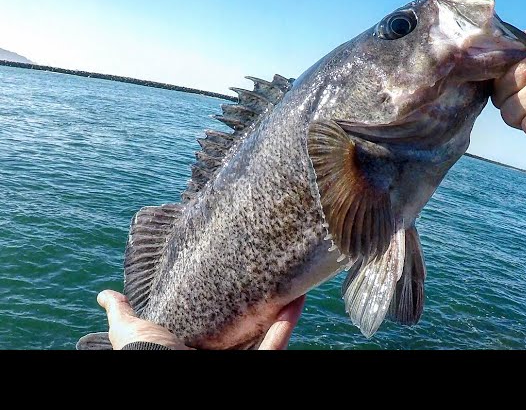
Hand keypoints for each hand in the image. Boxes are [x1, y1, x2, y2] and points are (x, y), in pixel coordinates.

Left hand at [97, 289, 305, 349]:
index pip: (221, 324)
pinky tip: (298, 299)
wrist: (164, 370)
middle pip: (249, 328)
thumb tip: (105, 294)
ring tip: (293, 282)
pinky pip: (278, 345)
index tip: (242, 279)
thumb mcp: (133, 331)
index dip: (234, 304)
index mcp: (197, 348)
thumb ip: (123, 315)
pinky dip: (289, 323)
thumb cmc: (148, 355)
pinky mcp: (258, 364)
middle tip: (272, 277)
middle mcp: (222, 354)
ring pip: (269, 334)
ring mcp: (241, 358)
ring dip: (284, 311)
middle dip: (264, 305)